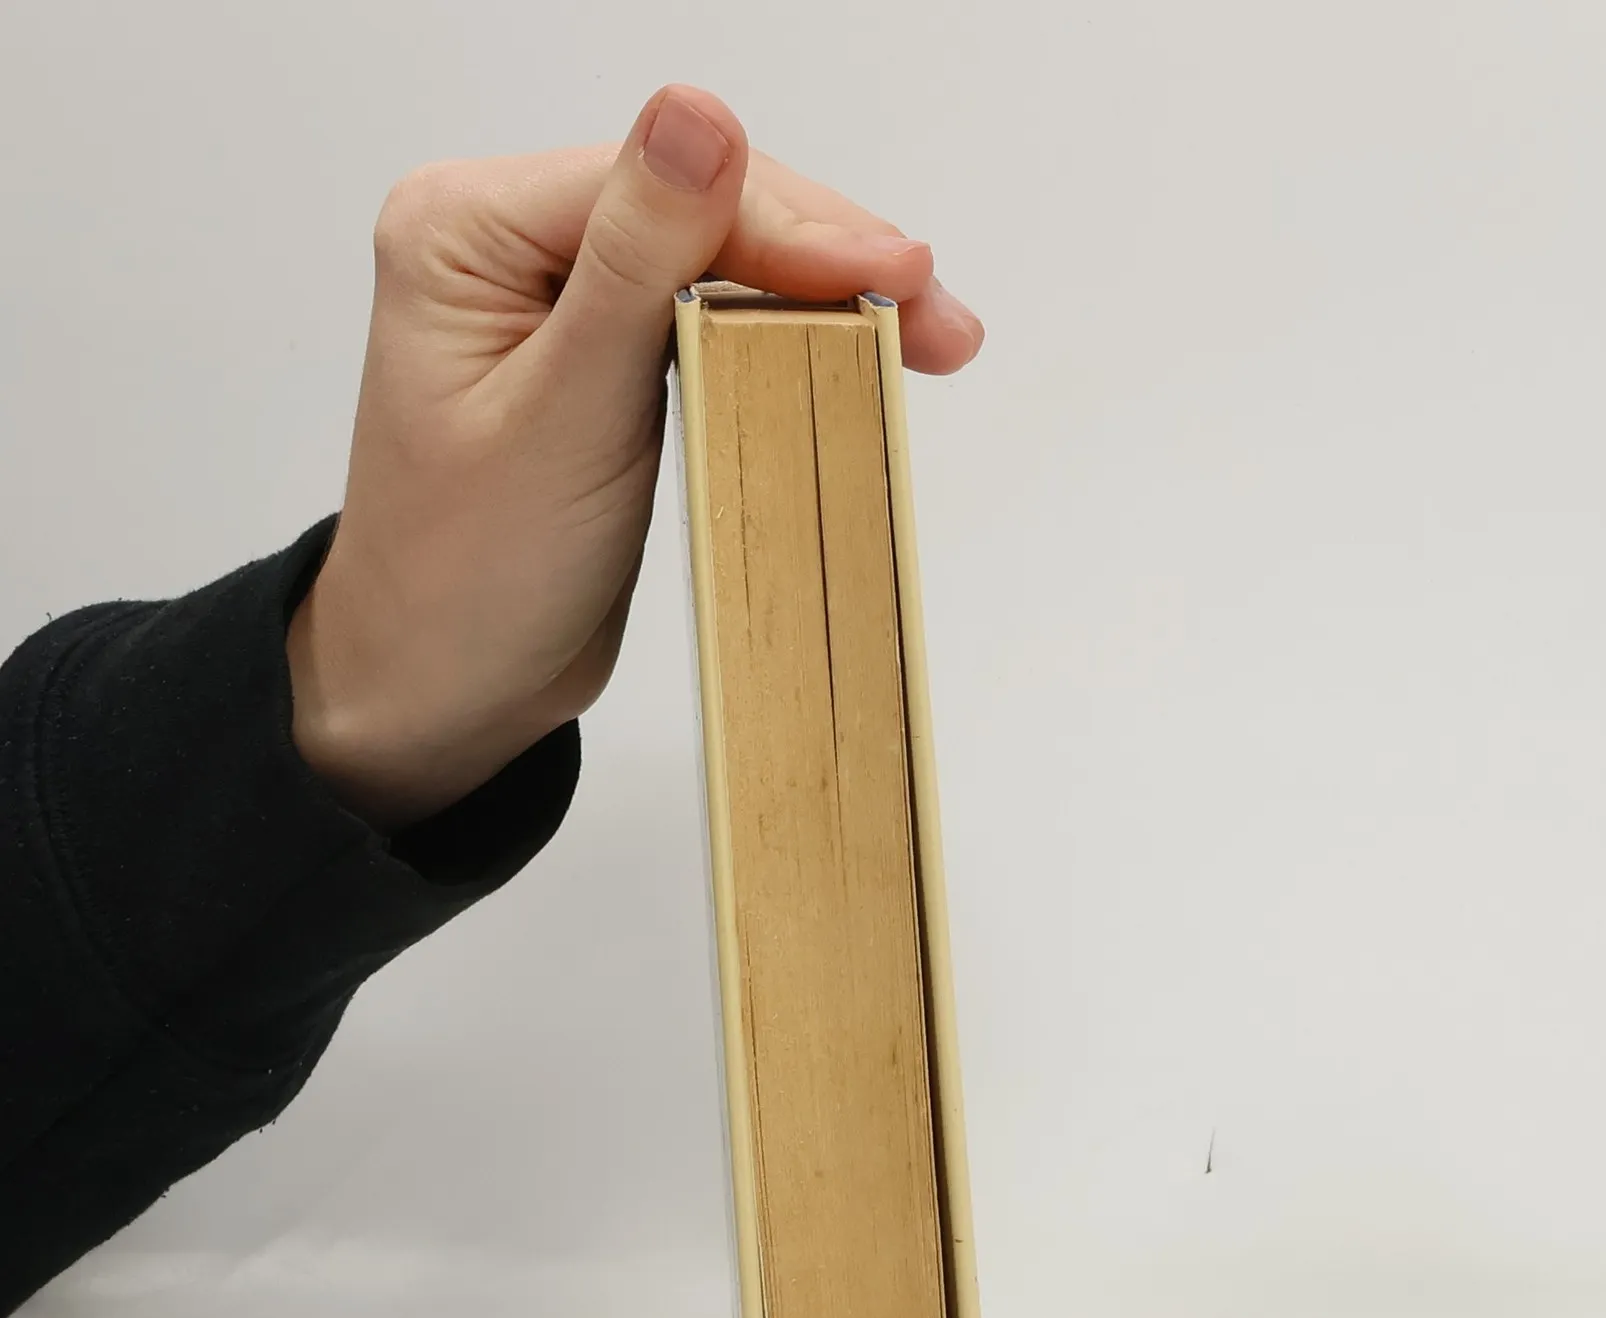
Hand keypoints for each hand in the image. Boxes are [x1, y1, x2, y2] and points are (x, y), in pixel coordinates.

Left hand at [287, 85, 982, 829]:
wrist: (443, 689)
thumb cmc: (467, 579)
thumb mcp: (560, 418)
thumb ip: (631, 267)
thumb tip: (697, 119)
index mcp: (466, 229)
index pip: (659, 188)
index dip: (790, 226)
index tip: (904, 272)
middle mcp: (508, 241)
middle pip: (701, 208)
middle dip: (826, 259)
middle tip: (941, 320)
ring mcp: (561, 299)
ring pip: (722, 259)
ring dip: (825, 295)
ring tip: (928, 338)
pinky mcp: (606, 359)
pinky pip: (714, 318)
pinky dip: (790, 338)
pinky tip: (855, 354)